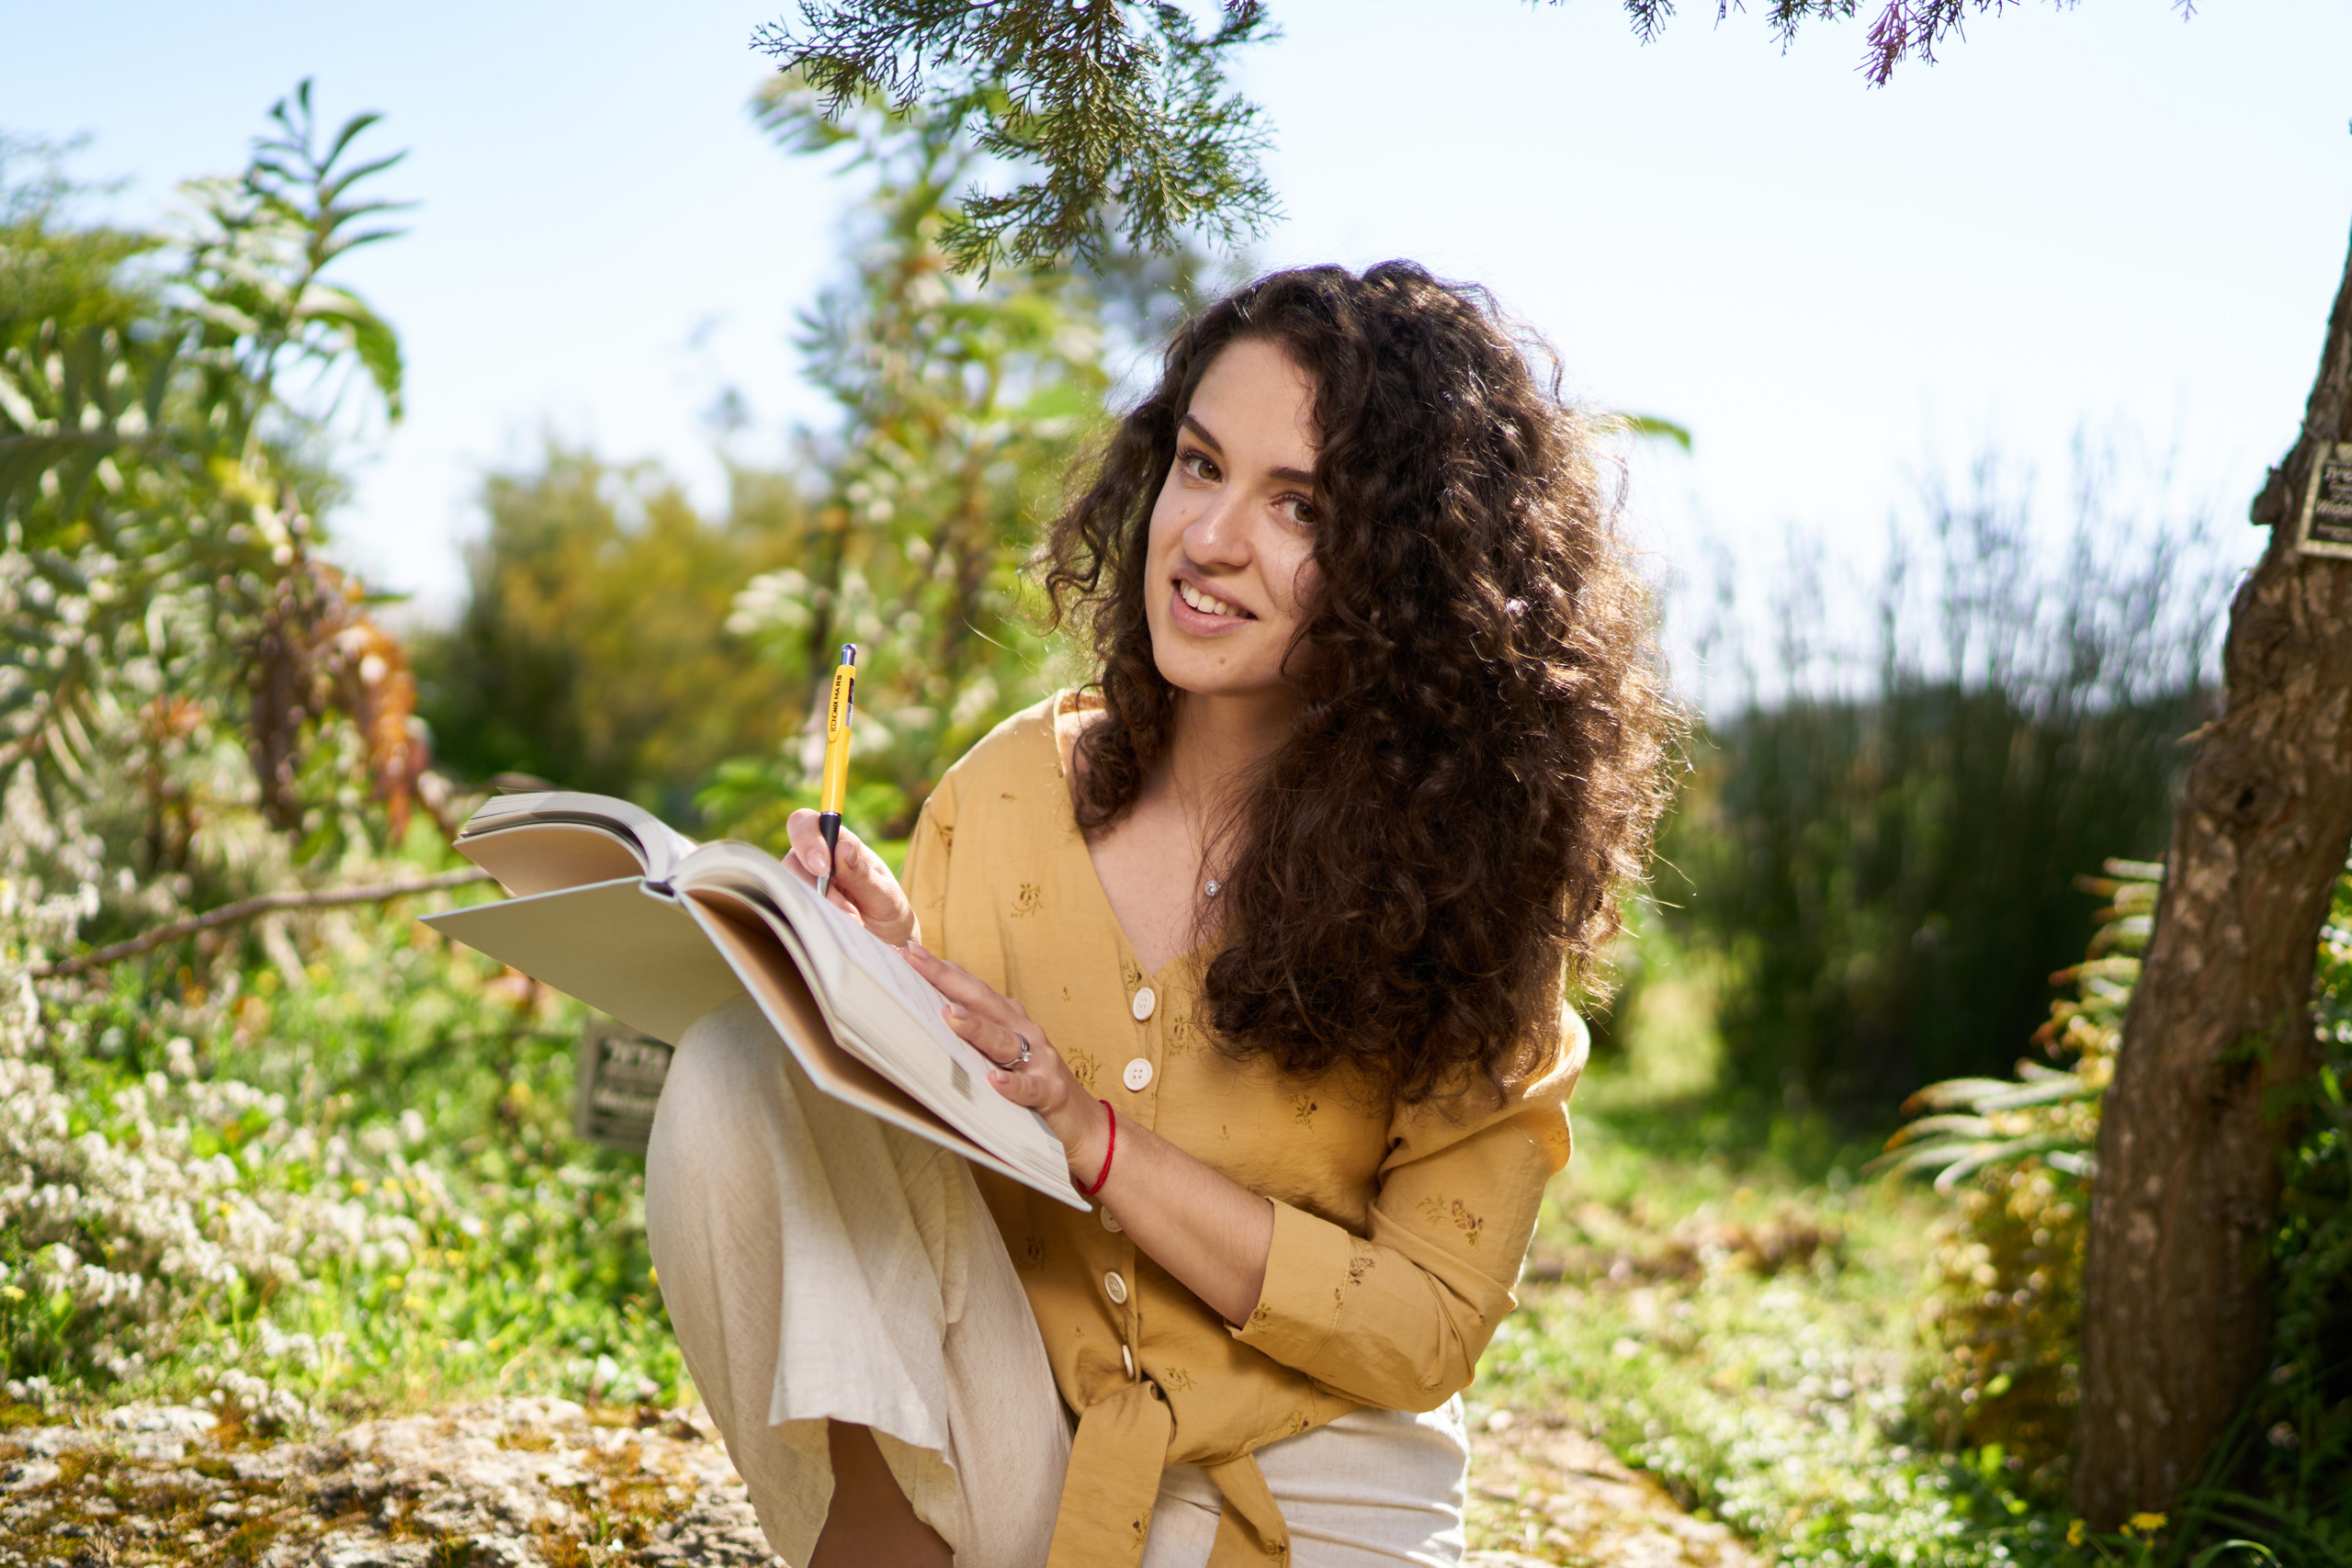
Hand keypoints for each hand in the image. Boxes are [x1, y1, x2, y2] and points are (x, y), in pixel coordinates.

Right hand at [783, 808, 915, 948]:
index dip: (807, 839)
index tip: (823, 868)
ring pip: (790, 889)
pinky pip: (792, 913)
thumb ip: (863, 874)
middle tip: (847, 911)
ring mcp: (805, 888)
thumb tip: (842, 847)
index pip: (807, 823)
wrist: (890, 946)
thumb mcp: (885, 895)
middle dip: (816, 886)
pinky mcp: (800, 912)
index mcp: (839, 845)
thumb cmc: (889, 913)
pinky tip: (839, 931)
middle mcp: (816, 863)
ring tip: (854, 923)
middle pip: (792, 860)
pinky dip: (815, 922)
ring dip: (821, 907)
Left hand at [900, 942, 1110, 1180]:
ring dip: (976, 1027)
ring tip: (950, 1015)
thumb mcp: (997, 1055)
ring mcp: (1040, 1059)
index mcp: (1007, 1019)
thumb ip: (968, 1040)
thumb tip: (918, 1026)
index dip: (941, 969)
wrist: (1080, 1121)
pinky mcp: (1051, 1091)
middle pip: (982, 1000)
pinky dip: (1013, 1083)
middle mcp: (1023, 1030)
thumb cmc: (1029, 1084)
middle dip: (947, 978)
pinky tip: (995, 1081)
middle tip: (914, 959)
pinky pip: (1029, 1087)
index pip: (970, 988)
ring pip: (1003, 1040)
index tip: (908, 951)